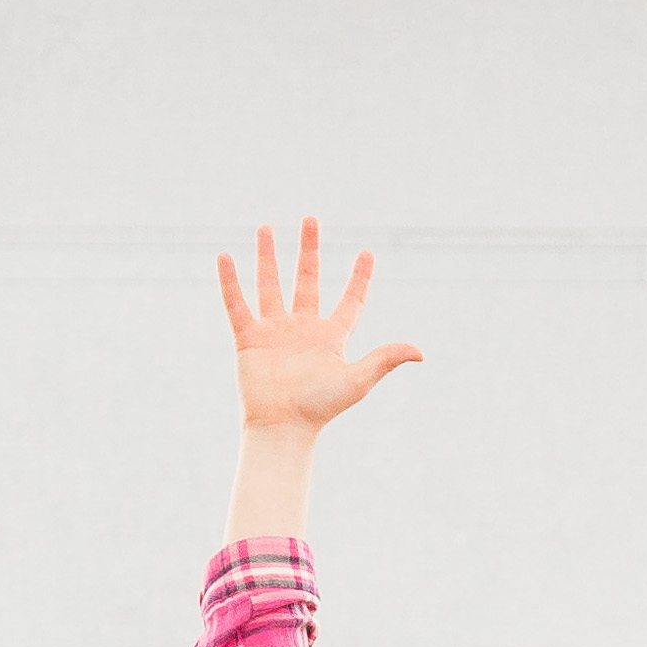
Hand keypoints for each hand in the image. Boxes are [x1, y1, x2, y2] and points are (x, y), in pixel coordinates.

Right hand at [220, 222, 420, 434]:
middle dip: (309, 250)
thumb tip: (422, 352)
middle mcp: (303, 329)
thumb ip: (385, 359)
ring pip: (270, 285)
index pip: (350, 301)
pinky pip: (237, 304)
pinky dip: (230, 282)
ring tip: (266, 227)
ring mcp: (274, 332)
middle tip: (310, 219)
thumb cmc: (321, 408)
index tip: (368, 253)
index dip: (360, 278)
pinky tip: (225, 256)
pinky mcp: (249, 339)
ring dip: (268, 256)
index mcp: (331, 337)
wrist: (283, 427)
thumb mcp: (357, 379)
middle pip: (307, 280)